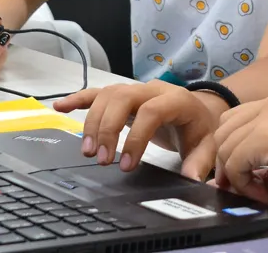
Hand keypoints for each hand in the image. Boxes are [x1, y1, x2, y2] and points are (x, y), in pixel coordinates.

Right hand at [53, 81, 225, 178]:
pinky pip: (98, 92)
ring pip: (107, 96)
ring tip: (88, 152)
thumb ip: (199, 162)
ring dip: (93, 122)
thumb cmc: (200, 127)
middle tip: (101, 159)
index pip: (151, 112)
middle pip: (123, 99)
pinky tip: (60, 107)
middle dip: (108, 129)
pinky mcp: (123, 95)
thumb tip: (190, 178)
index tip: (127, 166)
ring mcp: (136, 90)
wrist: (200, 110)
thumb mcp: (208, 144)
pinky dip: (78, 99)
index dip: (136, 138)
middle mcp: (153, 90)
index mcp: (176, 99)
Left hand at [213, 94, 267, 217]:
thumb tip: (214, 175)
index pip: (231, 121)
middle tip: (252, 187)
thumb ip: (249, 158)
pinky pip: (234, 164)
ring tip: (266, 191)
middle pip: (222, 132)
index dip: (231, 151)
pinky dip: (245, 186)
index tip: (245, 177)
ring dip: (238, 178)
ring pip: (225, 149)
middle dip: (228, 165)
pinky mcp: (266, 136)